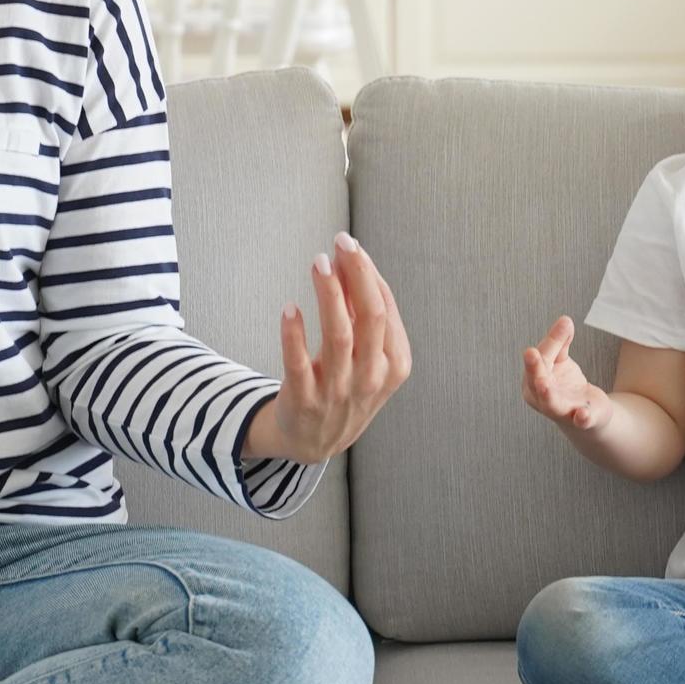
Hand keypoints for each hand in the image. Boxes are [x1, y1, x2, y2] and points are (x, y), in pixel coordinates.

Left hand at [240, 234, 410, 464]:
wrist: (314, 441)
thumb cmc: (346, 388)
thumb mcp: (368, 357)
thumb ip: (362, 315)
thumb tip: (354, 263)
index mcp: (394, 364)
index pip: (385, 309)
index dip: (368, 273)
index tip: (350, 245)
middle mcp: (371, 378)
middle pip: (371, 318)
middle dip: (358, 275)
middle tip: (341, 242)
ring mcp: (338, 392)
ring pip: (339, 337)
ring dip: (330, 295)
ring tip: (319, 263)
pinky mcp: (304, 401)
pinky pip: (298, 364)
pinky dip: (294, 335)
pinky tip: (290, 308)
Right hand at [520, 316, 610, 432]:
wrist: (587, 414)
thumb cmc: (566, 386)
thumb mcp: (561, 361)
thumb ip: (560, 342)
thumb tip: (565, 320)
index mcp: (533, 382)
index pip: (540, 359)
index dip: (551, 343)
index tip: (565, 324)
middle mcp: (542, 399)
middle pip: (536, 382)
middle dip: (534, 368)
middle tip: (531, 353)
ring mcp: (561, 412)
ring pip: (551, 404)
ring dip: (547, 395)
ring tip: (544, 385)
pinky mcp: (583, 420)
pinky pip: (580, 421)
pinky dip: (581, 418)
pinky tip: (582, 414)